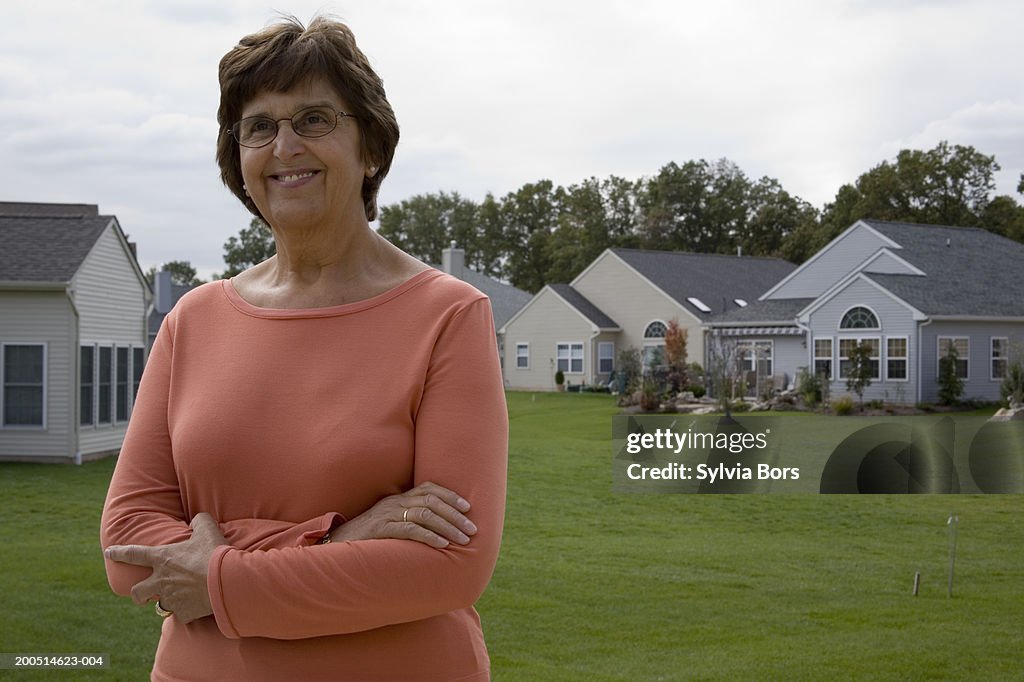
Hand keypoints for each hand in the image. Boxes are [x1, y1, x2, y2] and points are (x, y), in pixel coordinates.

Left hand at [104, 513, 227, 623]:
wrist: (226, 580)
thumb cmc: (215, 553)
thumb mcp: (208, 529)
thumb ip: (199, 521)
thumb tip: (196, 520)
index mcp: (163, 559)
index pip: (134, 554)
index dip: (119, 553)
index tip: (108, 553)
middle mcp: (161, 580)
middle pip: (138, 592)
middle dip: (138, 595)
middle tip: (143, 595)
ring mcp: (171, 599)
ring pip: (161, 605)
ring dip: (168, 602)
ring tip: (179, 599)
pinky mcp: (184, 613)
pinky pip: (182, 615)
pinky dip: (187, 611)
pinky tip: (197, 608)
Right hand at [330, 482, 476, 548]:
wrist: (335, 546)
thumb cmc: (366, 539)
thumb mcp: (389, 524)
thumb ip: (408, 522)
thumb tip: (436, 530)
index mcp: (397, 499)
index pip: (429, 488)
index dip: (450, 496)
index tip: (468, 507)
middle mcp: (394, 503)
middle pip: (431, 501)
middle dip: (455, 514)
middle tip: (472, 529)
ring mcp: (386, 515)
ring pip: (424, 514)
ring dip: (447, 527)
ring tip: (462, 539)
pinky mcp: (380, 530)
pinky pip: (409, 529)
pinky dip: (428, 536)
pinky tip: (442, 545)